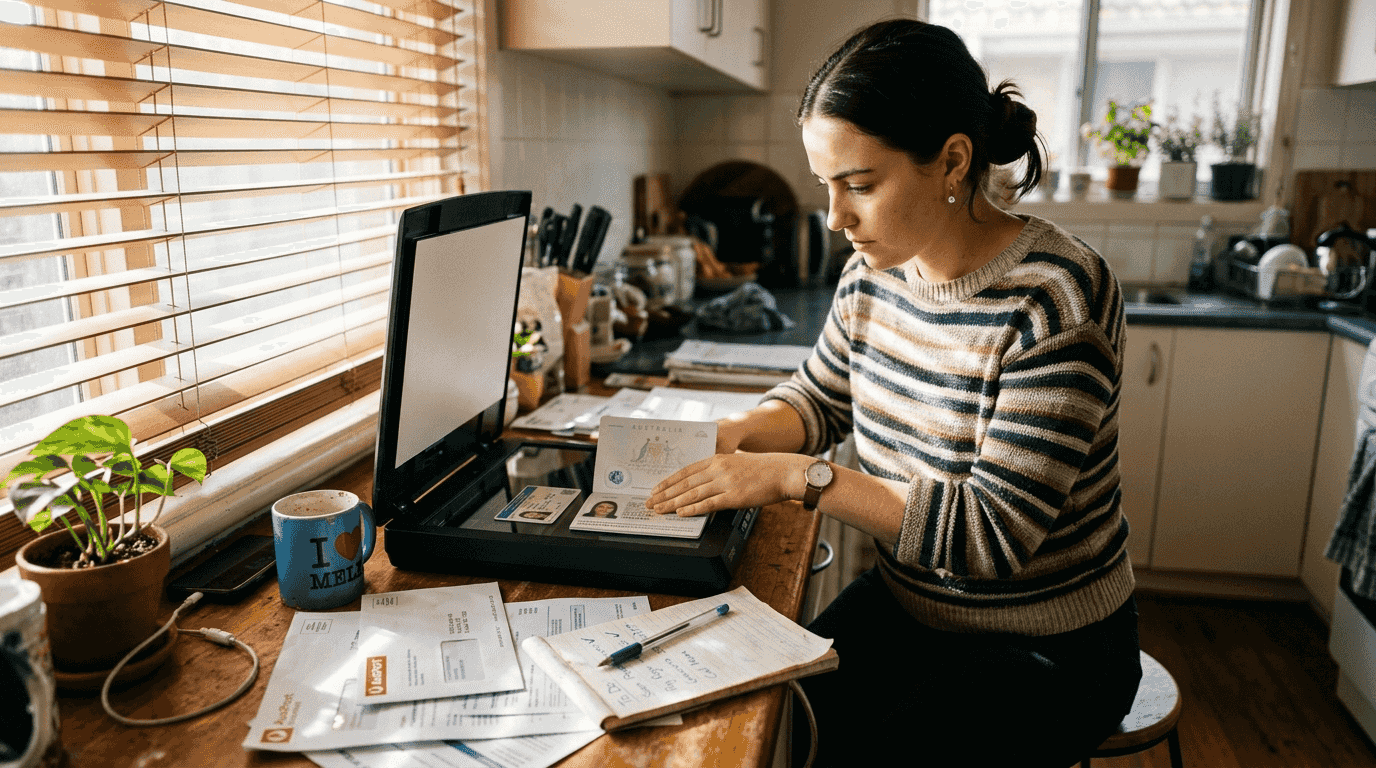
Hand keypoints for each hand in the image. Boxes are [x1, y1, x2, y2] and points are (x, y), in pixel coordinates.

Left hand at [647, 453, 808, 516]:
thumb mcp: (736, 463)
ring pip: (692, 493)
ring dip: (672, 503)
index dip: (668, 481)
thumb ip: (719, 471)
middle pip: (684, 482)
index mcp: (717, 459)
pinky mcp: (734, 496)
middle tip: (650, 502)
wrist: (784, 471)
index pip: (685, 470)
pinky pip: (709, 503)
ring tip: (660, 510)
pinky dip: (693, 508)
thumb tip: (702, 484)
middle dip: (664, 494)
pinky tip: (681, 513)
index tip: (656, 489)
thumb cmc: (763, 470)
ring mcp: (725, 482)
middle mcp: (718, 468)